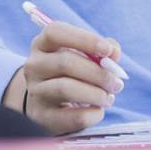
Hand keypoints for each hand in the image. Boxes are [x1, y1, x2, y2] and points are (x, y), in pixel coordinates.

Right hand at [4, 21, 124, 136]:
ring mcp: (35, 92)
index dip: (84, 39)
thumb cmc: (72, 76)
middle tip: (117, 83)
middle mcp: (33, 66)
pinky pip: (73, 116)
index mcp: (42, 45)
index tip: (108, 51)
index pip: (55, 32)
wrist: (49, 107)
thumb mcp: (82, 58)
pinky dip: (93, 114)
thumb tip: (113, 53)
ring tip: (108, 97)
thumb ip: (101, 52)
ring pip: (66, 89)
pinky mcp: (43, 117)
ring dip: (95, 93)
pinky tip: (98, 111)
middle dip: (98, 73)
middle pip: (65, 62)